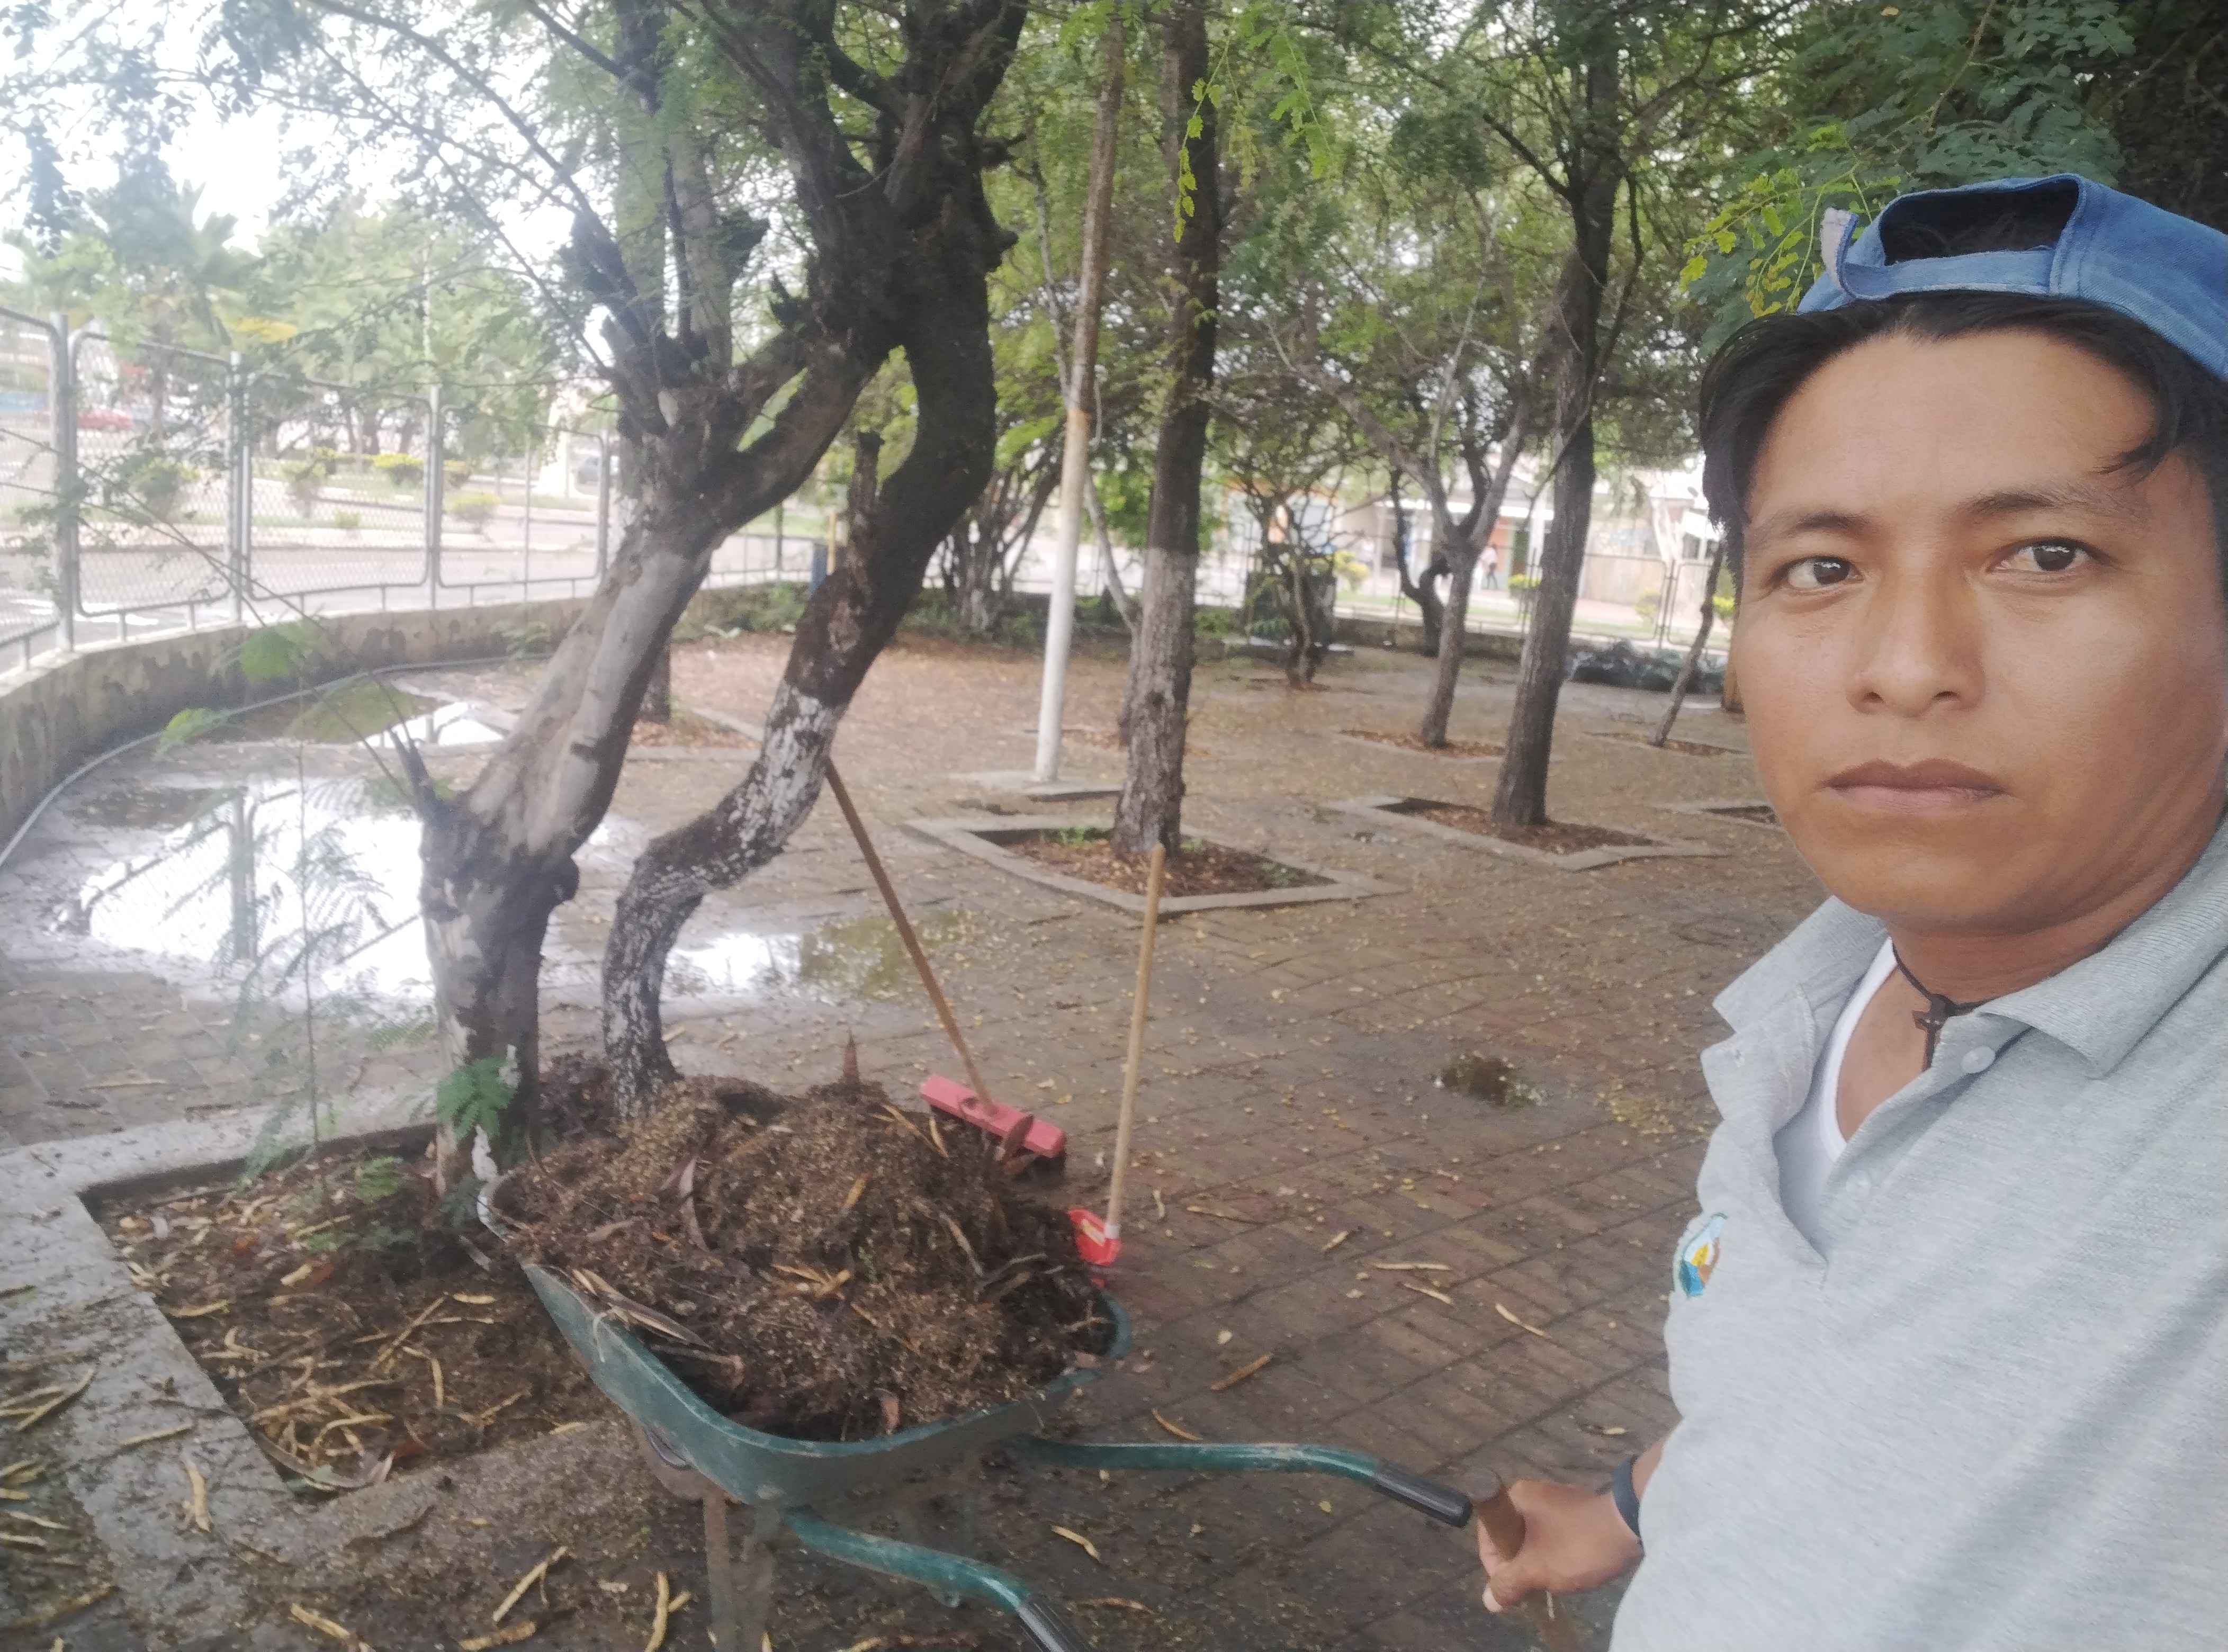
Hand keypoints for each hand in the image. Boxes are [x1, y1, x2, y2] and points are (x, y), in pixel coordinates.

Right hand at [1476, 1479, 1642, 1611]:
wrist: (1631, 1526)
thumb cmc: (1577, 1544)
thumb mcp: (1537, 1569)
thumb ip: (1508, 1584)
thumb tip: (1489, 1600)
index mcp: (1516, 1496)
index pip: (1488, 1532)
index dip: (1494, 1563)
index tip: (1512, 1585)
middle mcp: (1532, 1492)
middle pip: (1511, 1535)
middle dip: (1519, 1564)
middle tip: (1534, 1585)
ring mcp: (1557, 1500)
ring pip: (1534, 1538)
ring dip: (1539, 1561)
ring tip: (1554, 1578)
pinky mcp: (1577, 1510)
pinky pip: (1554, 1535)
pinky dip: (1556, 1553)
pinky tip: (1571, 1567)